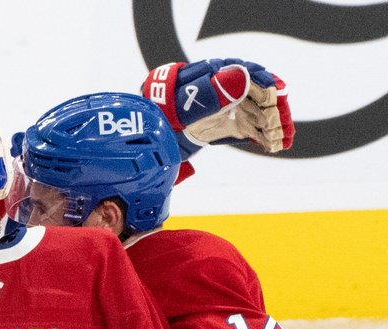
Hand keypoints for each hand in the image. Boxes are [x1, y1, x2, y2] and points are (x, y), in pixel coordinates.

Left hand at [142, 59, 292, 161]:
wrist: (153, 126)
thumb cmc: (165, 109)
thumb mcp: (184, 100)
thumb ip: (210, 91)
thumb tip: (241, 77)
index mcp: (218, 73)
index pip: (248, 73)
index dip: (265, 81)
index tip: (279, 91)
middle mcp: (230, 87)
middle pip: (260, 94)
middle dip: (275, 109)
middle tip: (286, 127)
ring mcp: (232, 106)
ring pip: (259, 112)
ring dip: (274, 125)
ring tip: (285, 140)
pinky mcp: (230, 123)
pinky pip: (251, 127)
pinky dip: (263, 136)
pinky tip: (275, 145)